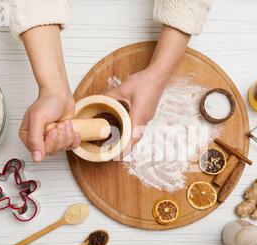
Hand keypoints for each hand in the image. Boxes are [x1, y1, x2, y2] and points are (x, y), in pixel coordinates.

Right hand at [19, 90, 80, 161]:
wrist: (60, 94)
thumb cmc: (47, 102)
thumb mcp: (37, 118)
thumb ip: (35, 139)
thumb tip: (36, 157)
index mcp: (28, 136)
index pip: (39, 151)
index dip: (50, 142)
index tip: (52, 129)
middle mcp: (39, 139)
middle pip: (52, 150)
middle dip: (60, 137)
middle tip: (59, 125)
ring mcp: (51, 139)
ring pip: (62, 148)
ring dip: (67, 135)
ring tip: (64, 123)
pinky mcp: (62, 138)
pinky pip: (70, 147)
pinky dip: (74, 139)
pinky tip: (73, 130)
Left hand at [106, 26, 189, 150]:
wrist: (159, 75)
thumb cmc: (144, 82)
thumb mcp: (123, 88)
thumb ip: (110, 96)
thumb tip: (98, 100)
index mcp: (139, 116)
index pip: (132, 139)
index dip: (124, 149)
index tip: (116, 157)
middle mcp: (145, 120)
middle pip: (135, 139)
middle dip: (125, 149)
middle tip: (113, 155)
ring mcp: (147, 118)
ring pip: (137, 134)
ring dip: (129, 142)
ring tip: (118, 147)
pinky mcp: (147, 114)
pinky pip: (139, 128)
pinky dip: (131, 134)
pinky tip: (124, 132)